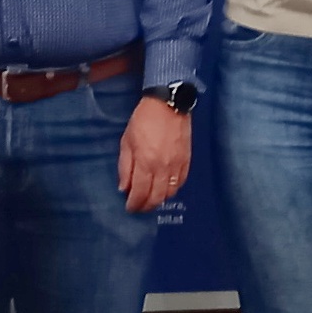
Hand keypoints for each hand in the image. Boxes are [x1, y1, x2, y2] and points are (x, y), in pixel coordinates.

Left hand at [117, 96, 191, 212]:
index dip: (134, 204)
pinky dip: (172, 190)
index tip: (130, 208)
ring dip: (159, 200)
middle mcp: (163, 168)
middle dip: (146, 206)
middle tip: (139, 208)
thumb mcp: (127, 141)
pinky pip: (180, 183)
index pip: (140, 192)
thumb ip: (124, 166)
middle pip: (156, 197)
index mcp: (145, 162)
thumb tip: (124, 187)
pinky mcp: (187, 161)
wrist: (168, 104)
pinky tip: (164, 189)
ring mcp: (177, 166)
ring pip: (170, 193)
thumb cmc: (143, 120)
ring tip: (151, 199)